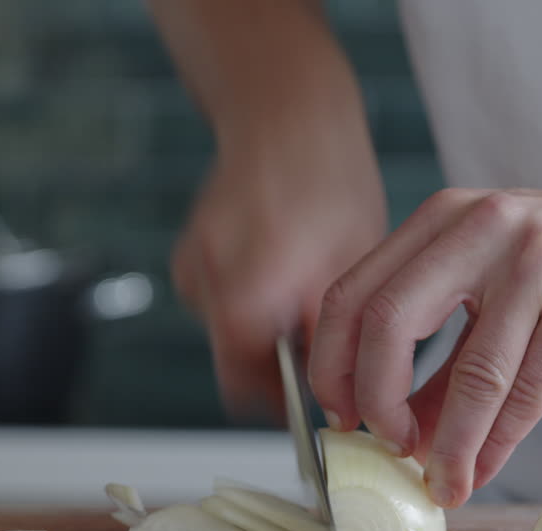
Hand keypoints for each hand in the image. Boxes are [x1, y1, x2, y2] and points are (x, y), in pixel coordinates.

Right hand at [172, 137, 385, 416]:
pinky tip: (278, 267)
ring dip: (263, 330)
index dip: (284, 402)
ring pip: (227, 335)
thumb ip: (335, 335)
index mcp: (249, 295)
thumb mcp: (353, 269)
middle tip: (320, 348)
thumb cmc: (330, 180)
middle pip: (233, 364)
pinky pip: (219, 303)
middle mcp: (208, 287)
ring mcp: (192, 270)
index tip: (314, 400)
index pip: (246, 389)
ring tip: (302, 291)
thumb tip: (336, 387)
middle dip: (275, 365)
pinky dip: (248, 300)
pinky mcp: (188, 257)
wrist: (287, 116)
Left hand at [308, 184, 541, 505]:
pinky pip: (526, 392)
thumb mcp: (496, 288)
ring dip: (446, 444)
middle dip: (374, 400)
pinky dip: (496, 443)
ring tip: (439, 483)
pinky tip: (480, 470)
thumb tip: (395, 431)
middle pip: (388, 324)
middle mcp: (482, 227)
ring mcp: (537, 262)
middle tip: (383, 445)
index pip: (353, 293)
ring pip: (470, 374)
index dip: (332, 363)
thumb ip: (441, 353)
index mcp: (445, 217)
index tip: (339, 414)